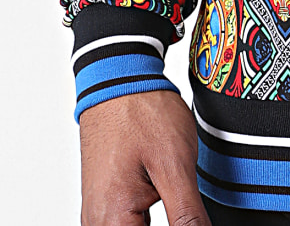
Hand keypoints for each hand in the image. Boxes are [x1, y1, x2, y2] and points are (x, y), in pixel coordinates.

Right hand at [79, 90, 210, 225]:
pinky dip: (148, 218)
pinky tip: (166, 200)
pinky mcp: (106, 200)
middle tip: (186, 199)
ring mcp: (99, 211)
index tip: (191, 216)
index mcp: (111, 219)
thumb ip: (187, 214)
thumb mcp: (175, 165)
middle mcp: (97, 221)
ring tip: (176, 196)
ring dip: (164, 220)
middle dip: (172, 222)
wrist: (120, 79)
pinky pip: (126, 222)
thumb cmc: (143, 113)